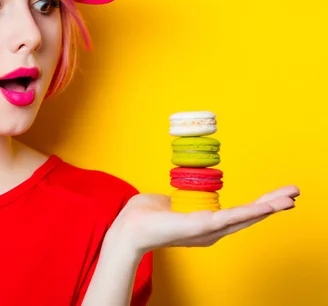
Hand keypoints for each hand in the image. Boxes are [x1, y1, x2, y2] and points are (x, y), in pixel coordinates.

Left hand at [105, 185, 299, 256]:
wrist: (129, 228)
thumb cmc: (145, 216)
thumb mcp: (168, 203)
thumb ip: (181, 201)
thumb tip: (180, 195)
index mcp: (205, 224)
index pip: (238, 213)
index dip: (259, 205)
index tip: (278, 195)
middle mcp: (211, 231)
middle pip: (249, 217)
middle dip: (273, 204)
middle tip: (295, 193)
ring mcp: (208, 230)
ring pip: (245, 217)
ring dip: (268, 206)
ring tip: (289, 198)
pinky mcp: (201, 227)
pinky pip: (230, 218)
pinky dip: (250, 212)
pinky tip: (266, 207)